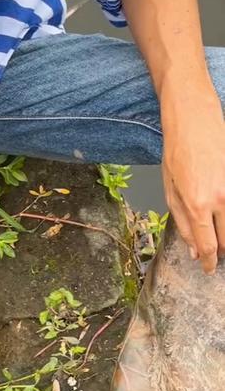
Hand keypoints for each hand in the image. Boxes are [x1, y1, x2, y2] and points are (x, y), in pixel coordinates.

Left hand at [162, 93, 224, 273]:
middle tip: (213, 254)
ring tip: (218, 236)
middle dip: (220, 251)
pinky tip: (221, 216)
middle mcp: (221, 198)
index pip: (209, 246)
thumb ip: (183, 224)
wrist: (194, 122)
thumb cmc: (178, 153)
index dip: (210, 262)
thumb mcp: (170, 191)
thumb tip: (194, 251)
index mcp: (198, 204)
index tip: (209, 269)